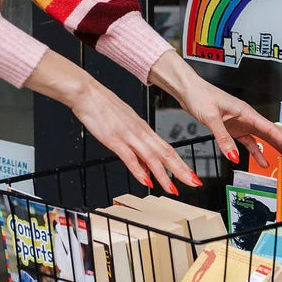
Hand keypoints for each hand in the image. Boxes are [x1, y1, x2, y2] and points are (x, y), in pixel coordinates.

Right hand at [23, 50, 202, 194]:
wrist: (87, 92)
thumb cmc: (102, 105)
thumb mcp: (124, 123)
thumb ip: (135, 145)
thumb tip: (145, 166)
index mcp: (142, 127)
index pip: (166, 148)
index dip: (180, 163)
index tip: (191, 175)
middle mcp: (138, 131)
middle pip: (164, 152)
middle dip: (181, 170)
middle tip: (194, 182)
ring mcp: (127, 135)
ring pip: (151, 156)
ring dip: (163, 174)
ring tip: (174, 188)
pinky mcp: (113, 138)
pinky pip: (129, 156)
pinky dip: (139, 170)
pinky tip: (145, 180)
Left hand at [147, 50, 281, 167]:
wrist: (187, 89)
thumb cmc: (199, 95)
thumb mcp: (211, 117)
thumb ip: (223, 138)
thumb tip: (234, 157)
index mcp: (245, 111)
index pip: (270, 129)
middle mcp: (245, 116)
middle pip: (270, 134)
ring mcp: (239, 122)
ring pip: (261, 138)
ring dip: (274, 150)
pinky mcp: (231, 127)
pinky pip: (248, 141)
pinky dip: (256, 152)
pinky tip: (262, 161)